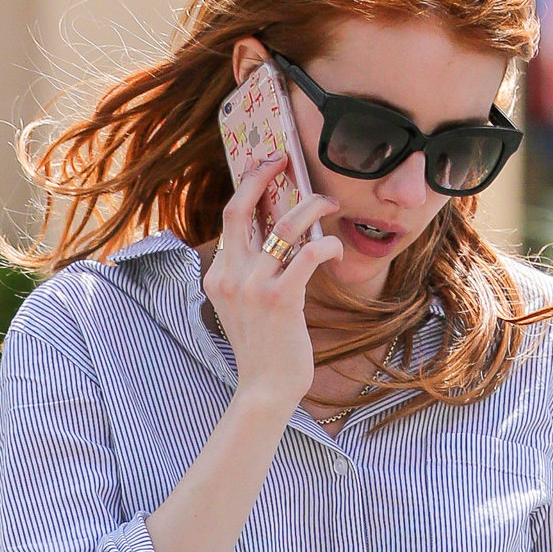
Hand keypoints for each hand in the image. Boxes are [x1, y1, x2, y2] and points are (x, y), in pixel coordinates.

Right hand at [201, 159, 342, 413]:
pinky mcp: (281, 300)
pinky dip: (327, 245)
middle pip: (241, 207)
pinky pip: (309, 254)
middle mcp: (229, 276)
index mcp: (217, 274)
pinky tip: (335, 249)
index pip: (231, 217)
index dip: (249, 185)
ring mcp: (252, 287)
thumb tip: (278, 236)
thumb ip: (249, 274)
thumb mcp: (244, 307)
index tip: (268, 167)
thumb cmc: (264, 349)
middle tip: (288, 161)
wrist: (265, 390)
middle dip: (264, 175)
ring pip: (285, 225)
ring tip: (329, 204)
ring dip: (312, 207)